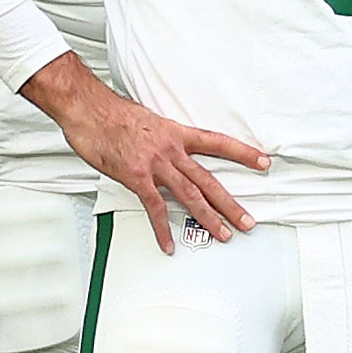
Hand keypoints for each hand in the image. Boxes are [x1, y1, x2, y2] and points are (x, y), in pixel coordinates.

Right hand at [39, 60, 264, 252]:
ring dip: (208, 218)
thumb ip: (160, 139)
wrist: (89, 109)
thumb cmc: (112, 114)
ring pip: (190, 196)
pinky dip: (163, 229)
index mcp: (176, 133)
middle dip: (231, 203)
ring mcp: (155, 165)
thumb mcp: (147, 121)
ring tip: (222, 234)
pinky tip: (169, 243)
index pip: (218, 143)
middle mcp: (171, 150)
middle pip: (209, 180)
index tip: (263, 161)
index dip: (243, 153)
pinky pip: (155, 208)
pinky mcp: (137, 177)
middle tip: (247, 220)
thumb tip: (164, 151)